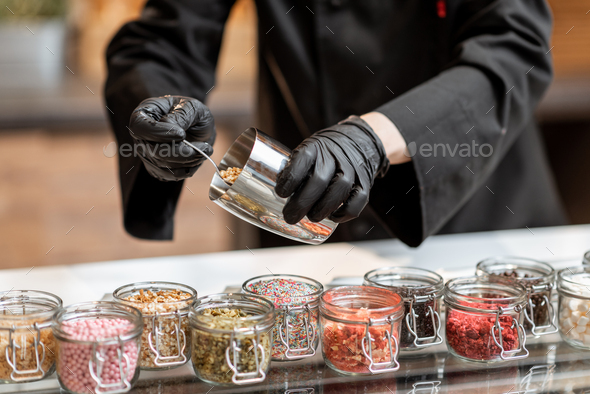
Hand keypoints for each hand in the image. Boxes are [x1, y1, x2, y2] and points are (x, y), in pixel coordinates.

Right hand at [128, 95, 214, 180]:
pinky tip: (198, 157)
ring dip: (189, 159)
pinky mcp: (158, 169)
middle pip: (153, 150)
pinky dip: (188, 168)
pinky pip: (171, 175)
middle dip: (181, 151)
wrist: (198, 127)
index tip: (181, 134)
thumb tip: (170, 128)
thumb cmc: (192, 113)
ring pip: (163, 165)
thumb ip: (181, 115)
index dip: (158, 133)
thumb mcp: (192, 106)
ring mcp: (147, 154)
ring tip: (205, 149)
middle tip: (203, 146)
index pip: (139, 127)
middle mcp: (141, 136)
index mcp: (143, 114)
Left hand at [275, 115, 389, 223]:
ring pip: (339, 192)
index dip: (290, 179)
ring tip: (311, 217)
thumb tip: (272, 194)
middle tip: (290, 216)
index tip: (281, 193)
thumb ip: (295, 168)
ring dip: (322, 209)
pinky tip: (333, 217)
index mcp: (315, 147)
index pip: (301, 161)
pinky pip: (357, 203)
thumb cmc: (325, 151)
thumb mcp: (309, 149)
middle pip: (318, 181)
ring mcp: (352, 170)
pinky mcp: (365, 183)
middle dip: (301, 203)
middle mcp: (334, 157)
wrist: (359, 140)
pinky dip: (344, 214)